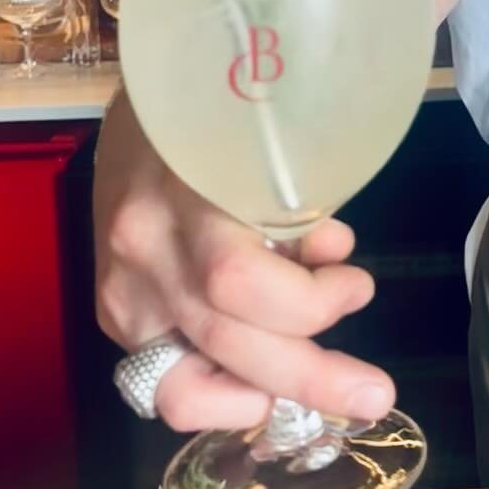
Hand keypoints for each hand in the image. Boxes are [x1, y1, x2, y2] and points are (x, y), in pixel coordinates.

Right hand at [94, 88, 394, 432]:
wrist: (150, 92)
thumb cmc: (228, 111)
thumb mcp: (269, 142)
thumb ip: (297, 210)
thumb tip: (333, 259)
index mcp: (183, 193)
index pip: (239, 281)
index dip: (309, 303)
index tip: (357, 284)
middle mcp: (144, 250)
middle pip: (224, 340)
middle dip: (310, 378)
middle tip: (375, 396)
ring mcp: (122, 289)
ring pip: (184, 386)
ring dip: (265, 395)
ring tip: (323, 387)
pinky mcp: (114, 312)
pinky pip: (166, 383)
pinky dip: (225, 390)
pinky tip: (266, 375)